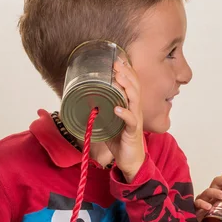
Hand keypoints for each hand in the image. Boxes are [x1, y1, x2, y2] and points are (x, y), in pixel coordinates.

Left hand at [105, 58, 144, 182]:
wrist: (130, 161)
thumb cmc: (121, 141)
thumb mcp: (109, 123)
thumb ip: (102, 112)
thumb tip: (86, 102)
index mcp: (131, 106)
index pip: (132, 85)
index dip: (127, 72)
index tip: (118, 60)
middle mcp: (136, 110)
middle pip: (135, 88)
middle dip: (126, 74)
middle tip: (116, 64)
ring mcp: (136, 120)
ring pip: (135, 100)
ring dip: (126, 88)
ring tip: (118, 79)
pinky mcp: (133, 132)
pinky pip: (131, 120)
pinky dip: (124, 113)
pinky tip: (118, 108)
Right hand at [194, 165, 221, 221]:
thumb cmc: (218, 216)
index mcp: (219, 191)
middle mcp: (211, 193)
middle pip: (216, 182)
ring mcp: (204, 199)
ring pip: (208, 191)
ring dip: (216, 192)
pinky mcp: (196, 207)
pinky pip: (198, 203)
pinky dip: (203, 204)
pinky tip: (209, 207)